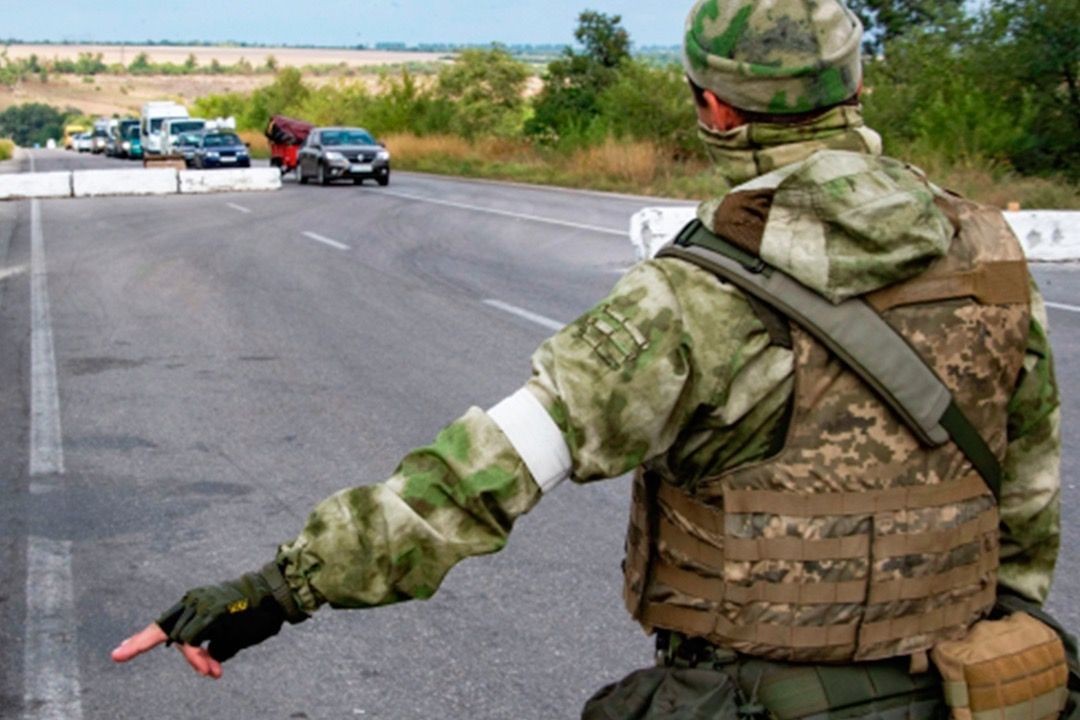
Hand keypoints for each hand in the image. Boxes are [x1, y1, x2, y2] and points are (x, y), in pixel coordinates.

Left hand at [110, 561, 305, 674]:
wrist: (276, 595)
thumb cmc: (257, 614)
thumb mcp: (230, 633)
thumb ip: (214, 645)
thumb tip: (207, 658)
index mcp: (196, 603)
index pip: (164, 623)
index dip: (141, 639)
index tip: (120, 651)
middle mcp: (193, 600)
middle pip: (163, 628)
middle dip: (139, 643)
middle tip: (116, 655)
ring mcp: (201, 603)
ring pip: (180, 639)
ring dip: (194, 661)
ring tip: (212, 674)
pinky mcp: (210, 610)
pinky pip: (192, 640)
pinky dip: (197, 657)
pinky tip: (209, 668)